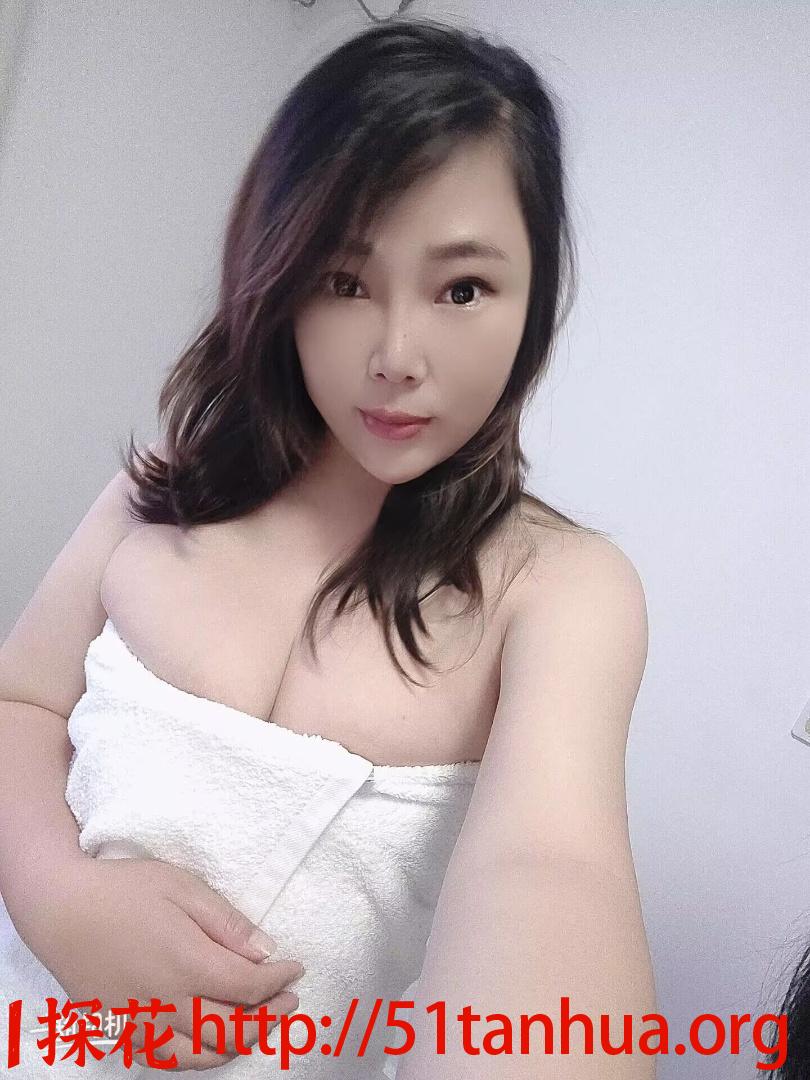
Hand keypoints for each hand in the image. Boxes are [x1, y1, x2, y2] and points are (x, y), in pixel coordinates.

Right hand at [7, 855, 303, 1069]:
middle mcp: (166, 1003)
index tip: (295, 967)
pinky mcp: (122, 1030)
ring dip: (239, 1043)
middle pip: (232, 1030)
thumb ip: (227, 924)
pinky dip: (198, 1056)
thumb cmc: (124, 890)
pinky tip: (211, 1039)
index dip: (279, 981)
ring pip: (202, 1055)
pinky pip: (166, 1059)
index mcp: (187, 964)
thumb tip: (266, 951)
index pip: (249, 988)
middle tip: (289, 1000)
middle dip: (270, 1018)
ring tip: (260, 1022)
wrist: (60, 908)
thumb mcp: (184, 888)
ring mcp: (142, 1022)